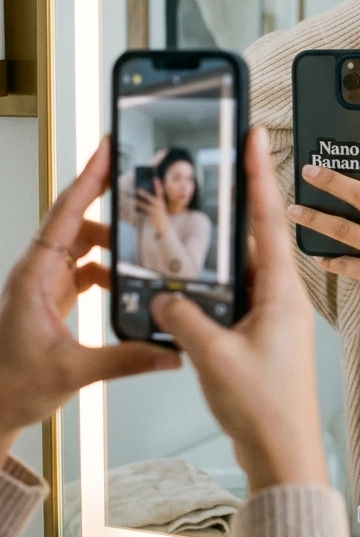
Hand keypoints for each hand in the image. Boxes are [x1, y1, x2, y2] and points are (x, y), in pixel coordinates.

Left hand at [0, 138, 179, 466]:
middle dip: (106, 199)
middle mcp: (36, 273)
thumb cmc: (12, 386)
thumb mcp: (73, 371)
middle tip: (136, 180)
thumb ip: (126, 359)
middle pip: (74, 220)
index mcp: (34, 276)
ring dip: (111, 244)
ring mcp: (43, 285)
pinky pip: (82, 270)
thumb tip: (167, 351)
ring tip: (142, 248)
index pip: (65, 214)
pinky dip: (106, 270)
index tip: (107, 149)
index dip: (89, 179)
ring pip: (81, 245)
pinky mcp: (50, 300)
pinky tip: (126, 283)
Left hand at [135, 178, 167, 234]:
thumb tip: (144, 193)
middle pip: (150, 198)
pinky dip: (139, 208)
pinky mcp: (150, 215)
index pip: (160, 191)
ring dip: (138, 202)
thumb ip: (155, 199)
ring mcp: (154, 211)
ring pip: (145, 205)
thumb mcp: (159, 205)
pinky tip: (135, 206)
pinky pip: (143, 211)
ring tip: (133, 199)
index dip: (157, 185)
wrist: (163, 224)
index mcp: (161, 201)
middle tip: (137, 189)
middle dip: (144, 194)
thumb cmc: (159, 212)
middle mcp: (158, 205)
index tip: (154, 178)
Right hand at [151, 128, 326, 493]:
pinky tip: (192, 285)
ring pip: (244, 271)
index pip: (270, 219)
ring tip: (196, 222)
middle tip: (223, 165)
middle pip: (257, 237)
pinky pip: (237, 299)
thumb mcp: (214, 357)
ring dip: (222, 251)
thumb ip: (183, 318)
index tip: (255, 136)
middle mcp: (282, 298)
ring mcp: (273, 318)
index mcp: (281, 293)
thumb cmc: (266, 409)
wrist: (285, 455)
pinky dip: (216, 288)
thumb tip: (161, 299)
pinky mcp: (262, 338)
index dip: (260, 174)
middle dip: (239, 201)